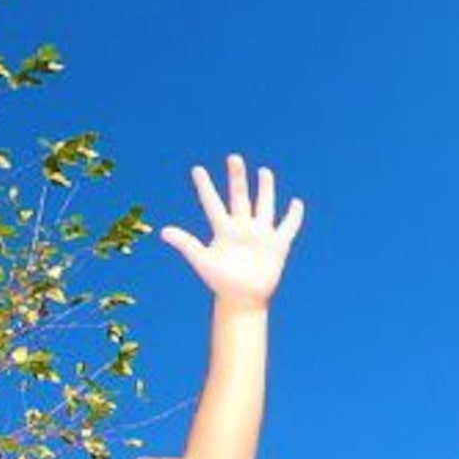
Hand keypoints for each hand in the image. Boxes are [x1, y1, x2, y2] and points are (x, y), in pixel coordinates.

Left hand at [158, 155, 303, 307]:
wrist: (242, 300)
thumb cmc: (221, 282)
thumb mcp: (202, 260)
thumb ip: (185, 244)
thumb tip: (162, 231)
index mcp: (223, 230)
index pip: (212, 203)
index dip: (204, 187)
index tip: (196, 170)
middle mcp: (241, 228)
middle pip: (239, 197)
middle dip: (237, 178)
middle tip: (233, 158)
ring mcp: (260, 234)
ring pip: (264, 205)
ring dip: (265, 188)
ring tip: (264, 171)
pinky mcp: (278, 244)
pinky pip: (288, 226)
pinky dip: (294, 216)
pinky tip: (296, 203)